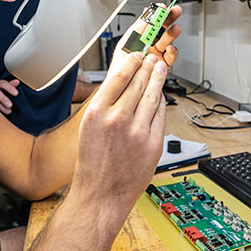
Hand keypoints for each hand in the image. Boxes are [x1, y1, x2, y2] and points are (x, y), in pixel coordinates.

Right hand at [0, 78, 19, 114]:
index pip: (2, 83)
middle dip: (3, 99)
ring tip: (9, 111)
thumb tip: (17, 82)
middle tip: (10, 105)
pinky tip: (5, 113)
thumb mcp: (5, 85)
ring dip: (1, 106)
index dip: (9, 88)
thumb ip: (11, 84)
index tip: (16, 93)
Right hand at [72, 51, 167, 210]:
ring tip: (160, 68)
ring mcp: (138, 132)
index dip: (132, 61)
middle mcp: (117, 120)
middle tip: (152, 56)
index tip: (137, 53)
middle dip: (147, 66)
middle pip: (138, 83)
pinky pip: (161, 115)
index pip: (119, 76)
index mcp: (96, 113)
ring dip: (158, 79)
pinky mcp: (153, 144)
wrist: (100, 196)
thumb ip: (105, 104)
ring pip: (153, 96)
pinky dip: (162, 102)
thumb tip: (122, 80)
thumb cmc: (92, 164)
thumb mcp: (88, 127)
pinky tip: (162, 95)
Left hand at [111, 4, 182, 67]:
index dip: (156, 13)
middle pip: (160, 28)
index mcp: (137, 37)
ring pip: (167, 40)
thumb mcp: (126, 45)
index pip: (148, 21)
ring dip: (172, 33)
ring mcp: (155, 55)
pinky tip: (171, 48)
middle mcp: (147, 45)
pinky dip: (173, 52)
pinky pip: (170, 57)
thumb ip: (138, 29)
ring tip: (175, 29)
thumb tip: (147, 14)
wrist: (123, 90)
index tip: (162, 7)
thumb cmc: (119, 70)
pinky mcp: (162, 66)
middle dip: (169, 19)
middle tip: (175, 11)